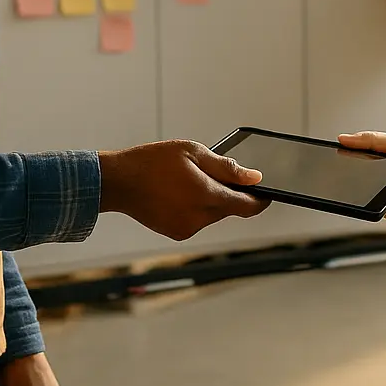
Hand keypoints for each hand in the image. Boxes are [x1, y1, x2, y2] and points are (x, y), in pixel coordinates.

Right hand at [98, 140, 266, 240]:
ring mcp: (187, 228)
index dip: (260, 200)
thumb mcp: (192, 152)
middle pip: (229, 209)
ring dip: (211, 201)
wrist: (117, 182)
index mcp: (206, 195)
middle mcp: (199, 217)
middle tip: (213, 174)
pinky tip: (178, 194)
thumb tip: (255, 178)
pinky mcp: (176, 233)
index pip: (246, 205)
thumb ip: (226, 167)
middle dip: (229, 194)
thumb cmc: (152, 161)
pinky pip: (197, 221)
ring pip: (213, 215)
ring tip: (188, 181)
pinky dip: (196, 208)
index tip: (268, 194)